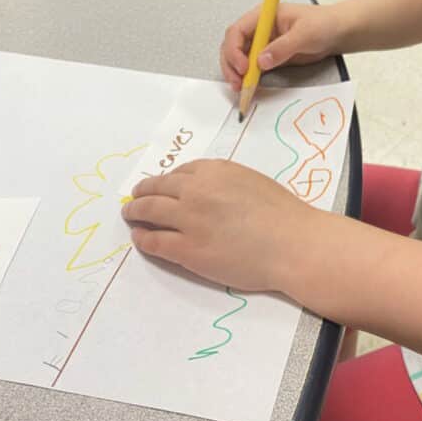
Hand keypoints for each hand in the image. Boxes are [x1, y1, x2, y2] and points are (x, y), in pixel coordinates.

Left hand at [121, 159, 316, 290]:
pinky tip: (139, 237)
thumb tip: (206, 190)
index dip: (167, 181)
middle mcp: (196, 190)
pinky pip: (154, 241)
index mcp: (214, 170)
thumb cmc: (281, 213)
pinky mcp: (187, 250)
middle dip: (143, 192)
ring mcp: (189, 220)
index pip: (179, 172)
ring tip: (130, 215)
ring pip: (149, 211)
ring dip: (135, 212)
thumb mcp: (251, 180)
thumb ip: (223, 181)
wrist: (291, 243)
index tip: (162, 186)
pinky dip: (142, 238)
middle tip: (135, 198)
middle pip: (157, 188)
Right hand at [220, 3, 339, 89]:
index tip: (243, 67)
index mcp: (264, 16)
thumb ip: (283, 47)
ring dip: (236, 73)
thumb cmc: (324, 23)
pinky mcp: (270, 56)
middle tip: (238, 82)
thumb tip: (261, 61)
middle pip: (233, 45)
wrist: (339, 32)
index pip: (237, 31)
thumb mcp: (305, 33)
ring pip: (239, 58)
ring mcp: (264, 43)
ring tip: (241, 88)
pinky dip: (248, 77)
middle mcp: (260, 29)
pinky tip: (250, 87)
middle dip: (231, 64)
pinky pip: (253, 67)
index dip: (234, 49)